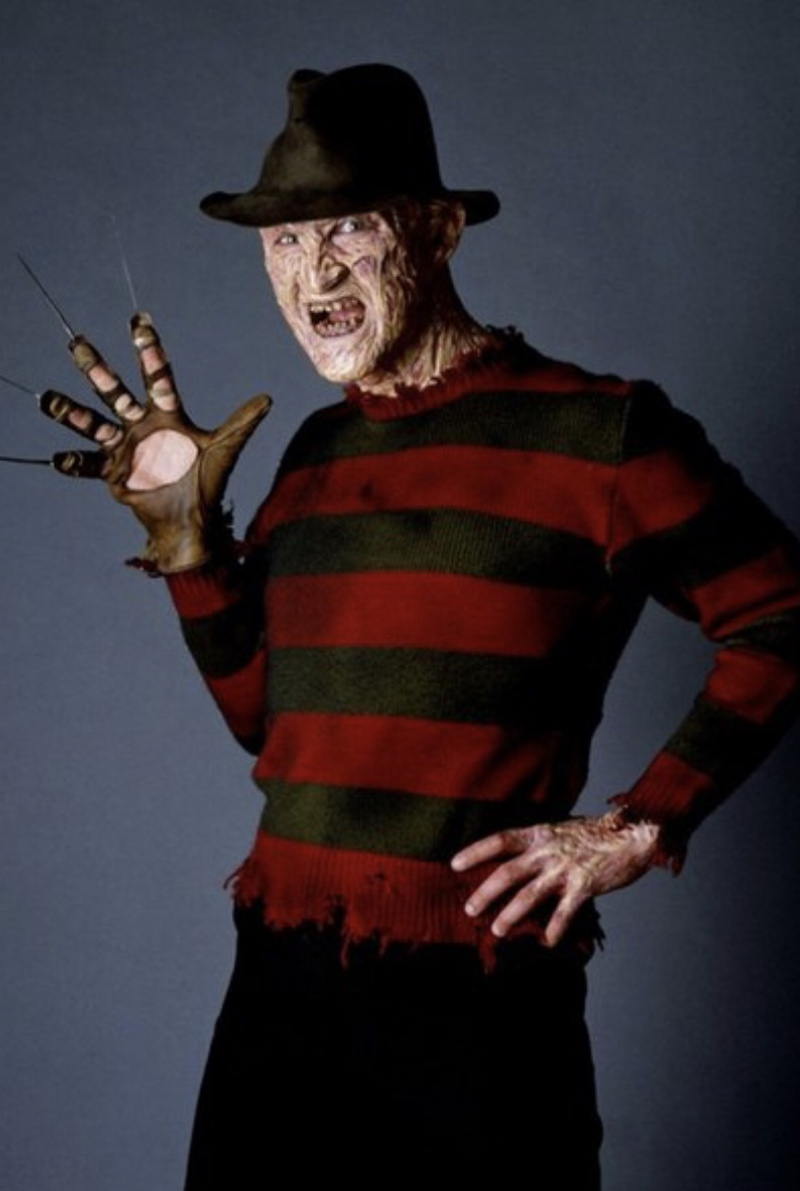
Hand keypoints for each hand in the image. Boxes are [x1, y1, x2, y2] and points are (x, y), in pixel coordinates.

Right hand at [40, 312, 271, 571]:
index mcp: (167, 415)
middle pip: (116, 392)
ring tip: (49, 399)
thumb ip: (242, 422)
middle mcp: (141, 425)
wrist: (191, 519)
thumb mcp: (225, 448)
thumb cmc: (207, 483)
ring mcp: (124, 448)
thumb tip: (269, 398)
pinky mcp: (113, 472)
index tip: (139, 322)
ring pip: (94, 423)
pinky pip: (88, 465)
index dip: (149, 351)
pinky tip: (58, 458)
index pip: (157, 377)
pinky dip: (73, 462)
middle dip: (98, 370)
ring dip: (73, 413)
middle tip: (77, 343)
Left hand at [451, 812, 660, 946]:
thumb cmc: (598, 835)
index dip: (476, 852)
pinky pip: (564, 912)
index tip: (454, 864)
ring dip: (510, 915)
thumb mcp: (562, 832)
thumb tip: (518, 861)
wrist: (634, 834)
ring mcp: (566, 868)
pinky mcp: (585, 885)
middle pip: (507, 872)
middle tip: (469, 909)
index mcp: (540, 834)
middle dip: (485, 892)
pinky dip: (554, 929)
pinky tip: (547, 942)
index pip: (500, 840)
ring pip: (529, 895)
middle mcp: (548, 851)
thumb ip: (541, 846)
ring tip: (497, 930)